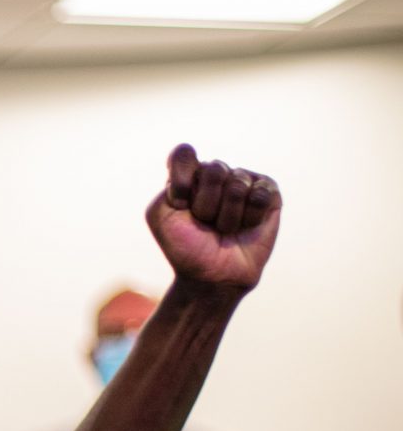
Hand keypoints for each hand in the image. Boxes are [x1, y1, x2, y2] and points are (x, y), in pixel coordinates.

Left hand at [146, 145, 280, 290]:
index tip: (180, 204)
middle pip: (213, 169)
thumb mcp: (161, 216)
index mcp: (188, 175)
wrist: (212, 276)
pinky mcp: (268, 193)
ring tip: (224, 229)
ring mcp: (244, 180)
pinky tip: (246, 227)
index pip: (184, 154)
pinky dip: (249, 218)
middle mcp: (216, 174)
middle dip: (205, 205)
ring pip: (237, 185)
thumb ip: (170, 183)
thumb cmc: (185, 247)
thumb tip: (201, 163)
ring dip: (227, 217)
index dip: (182, 182)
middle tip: (205, 223)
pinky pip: (260, 195)